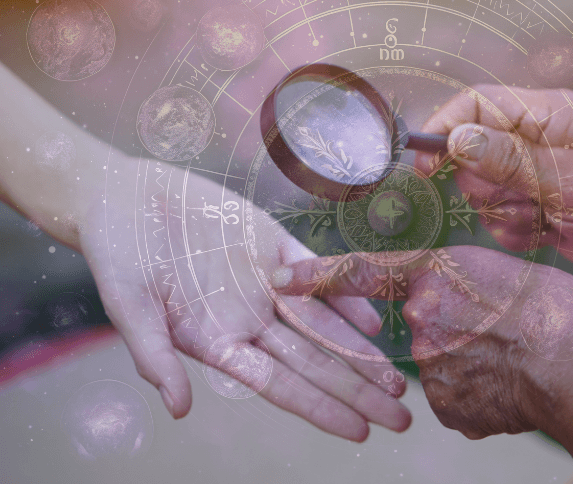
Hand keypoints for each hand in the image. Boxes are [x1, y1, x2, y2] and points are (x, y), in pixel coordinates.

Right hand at [77, 154, 410, 440]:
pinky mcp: (274, 245)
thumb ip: (153, 356)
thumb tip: (178, 410)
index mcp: (219, 342)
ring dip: (361, 351)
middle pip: (315, 363)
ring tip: (397, 380)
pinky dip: (345, 293)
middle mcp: (251, 319)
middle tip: (401, 418)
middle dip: (358, 391)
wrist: (124, 196)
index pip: (281, 385)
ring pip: (324, 325)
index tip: (360, 431)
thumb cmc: (117, 255)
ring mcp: (267, 283)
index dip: (321, 408)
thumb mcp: (128, 308)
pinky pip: (317, 272)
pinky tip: (374, 319)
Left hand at [271, 247, 572, 482]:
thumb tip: (435, 323)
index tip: (281, 278)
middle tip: (498, 330)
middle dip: (448, 330)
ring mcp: (435, 367)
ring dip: (467, 364)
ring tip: (514, 358)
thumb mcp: (503, 272)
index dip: (319, 275)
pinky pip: (455, 398)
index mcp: (438, 273)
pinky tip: (510, 385)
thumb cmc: (559, 307)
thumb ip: (456, 289)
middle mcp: (425, 319)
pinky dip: (476, 393)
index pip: (363, 272)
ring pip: (440, 366)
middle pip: (420, 328)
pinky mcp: (449, 408)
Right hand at [417, 86, 572, 278]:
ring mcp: (529, 172)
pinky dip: (516, 230)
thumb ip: (509, 160)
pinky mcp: (529, 202)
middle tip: (526, 198)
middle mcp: (533, 138)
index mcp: (546, 114)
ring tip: (545, 217)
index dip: (446, 128)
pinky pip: (495, 217)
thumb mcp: (566, 182)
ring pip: (480, 190)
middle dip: (491, 185)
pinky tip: (548, 232)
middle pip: (470, 153)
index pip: (478, 104)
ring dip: (506, 212)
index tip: (425, 164)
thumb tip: (457, 139)